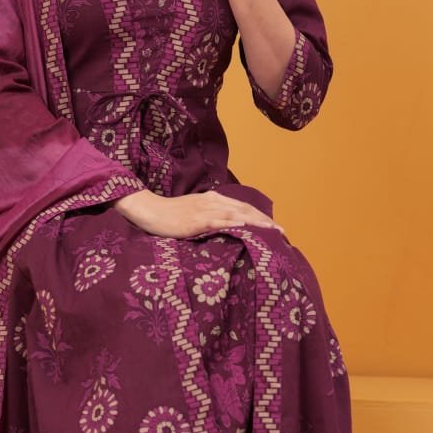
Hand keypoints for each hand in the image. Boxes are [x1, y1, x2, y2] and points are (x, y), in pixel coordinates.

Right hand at [114, 189, 278, 237]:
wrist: (150, 210)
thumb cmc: (170, 215)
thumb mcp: (194, 213)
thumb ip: (211, 217)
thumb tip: (227, 227)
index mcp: (214, 200)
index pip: (243, 208)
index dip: (261, 217)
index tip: (276, 227)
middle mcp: (213, 202)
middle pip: (246, 210)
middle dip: (266, 221)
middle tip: (283, 233)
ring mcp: (205, 210)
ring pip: (238, 215)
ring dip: (257, 223)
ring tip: (272, 231)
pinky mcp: (197, 220)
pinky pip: (219, 221)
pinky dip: (234, 224)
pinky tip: (245, 228)